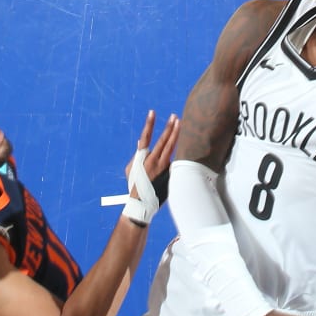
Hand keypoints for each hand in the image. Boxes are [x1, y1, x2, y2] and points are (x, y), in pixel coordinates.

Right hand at [123, 110, 179, 225]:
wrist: (143, 203)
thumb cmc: (135, 184)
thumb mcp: (131, 168)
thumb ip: (137, 155)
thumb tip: (141, 142)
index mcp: (142, 158)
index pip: (145, 137)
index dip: (149, 124)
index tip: (152, 113)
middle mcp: (154, 160)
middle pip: (164, 140)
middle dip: (170, 127)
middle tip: (174, 116)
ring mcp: (163, 166)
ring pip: (172, 147)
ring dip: (176, 135)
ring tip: (180, 124)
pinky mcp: (170, 173)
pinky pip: (174, 160)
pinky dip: (177, 153)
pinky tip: (183, 146)